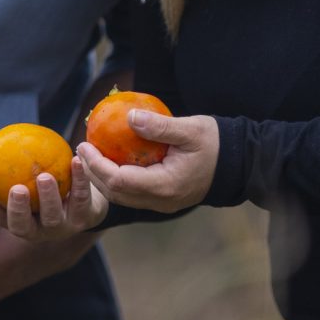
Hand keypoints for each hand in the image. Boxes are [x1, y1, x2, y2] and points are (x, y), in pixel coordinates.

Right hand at [0, 137, 106, 244]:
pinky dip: (79, 180)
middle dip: (18, 209)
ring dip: (48, 198)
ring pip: (52, 218)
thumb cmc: (35, 179)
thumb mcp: (13, 170)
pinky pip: (81, 200)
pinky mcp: (83, 219)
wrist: (80, 191)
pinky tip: (75, 160)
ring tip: (45, 176)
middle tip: (17, 189)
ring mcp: (59, 227)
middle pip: (21, 226)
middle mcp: (33, 228)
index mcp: (10, 216)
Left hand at [76, 108, 216, 214]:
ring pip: (122, 197)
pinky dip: (117, 179)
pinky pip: (132, 194)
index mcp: (166, 185)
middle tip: (81, 147)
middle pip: (115, 193)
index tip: (84, 144)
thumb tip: (129, 116)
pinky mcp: (163, 199)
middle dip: (93, 172)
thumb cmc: (215, 142)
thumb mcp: (190, 129)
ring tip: (90, 154)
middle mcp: (161, 200)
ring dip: (102, 178)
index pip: (119, 180)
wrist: (238, 163)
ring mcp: (162, 203)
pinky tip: (110, 159)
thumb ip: (160, 126)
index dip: (97, 164)